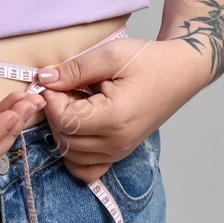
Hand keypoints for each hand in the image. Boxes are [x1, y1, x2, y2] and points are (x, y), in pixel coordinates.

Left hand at [34, 38, 205, 182]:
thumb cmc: (148, 60)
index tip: (55, 81)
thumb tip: (43, 79)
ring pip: (70, 154)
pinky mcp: (119, 153)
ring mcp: (119, 151)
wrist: (180, 72)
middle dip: (55, 112)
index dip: (51, 100)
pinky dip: (74, 153)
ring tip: (75, 102)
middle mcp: (116, 142)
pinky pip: (86, 168)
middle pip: (64, 138)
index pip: (64, 120)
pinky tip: (78, 127)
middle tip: (66, 88)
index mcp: (114, 118)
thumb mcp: (110, 55)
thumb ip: (74, 69)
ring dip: (63, 129)